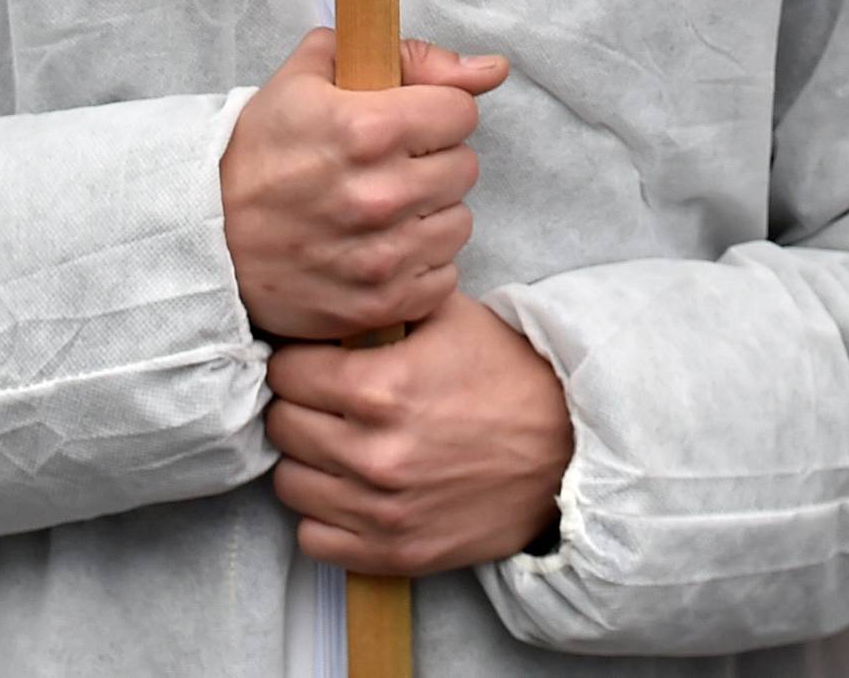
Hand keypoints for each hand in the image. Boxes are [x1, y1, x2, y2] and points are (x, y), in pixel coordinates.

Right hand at [220, 29, 506, 340]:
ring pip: (459, 223)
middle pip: (464, 167)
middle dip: (432, 159)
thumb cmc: (259, 149)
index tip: (408, 120)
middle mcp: (381, 194)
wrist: (206, 234)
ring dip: (430, 213)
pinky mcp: (381, 302)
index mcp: (366, 127)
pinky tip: (382, 247)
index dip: (435, 111)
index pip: (460, 112)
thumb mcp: (312, 74)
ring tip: (385, 208)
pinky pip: (443, 277)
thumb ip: (404, 56)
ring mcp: (383, 255)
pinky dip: (420, 264)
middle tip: (389, 164)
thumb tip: (489, 68)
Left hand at [265, 289, 573, 575]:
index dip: (297, 360)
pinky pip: (315, 541)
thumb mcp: (443, 313)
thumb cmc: (504, 371)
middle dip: (298, 406)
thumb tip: (323, 294)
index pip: (286, 372)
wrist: (567, 446)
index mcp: (378, 387)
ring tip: (334, 443)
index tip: (312, 361)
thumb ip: (377, 305)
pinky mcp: (397, 553)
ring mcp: (383, 510)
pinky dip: (324, 515)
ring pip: (289, 484)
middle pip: (282, 426)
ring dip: (307, 460)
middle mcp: (373, 453)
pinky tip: (347, 489)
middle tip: (323, 400)